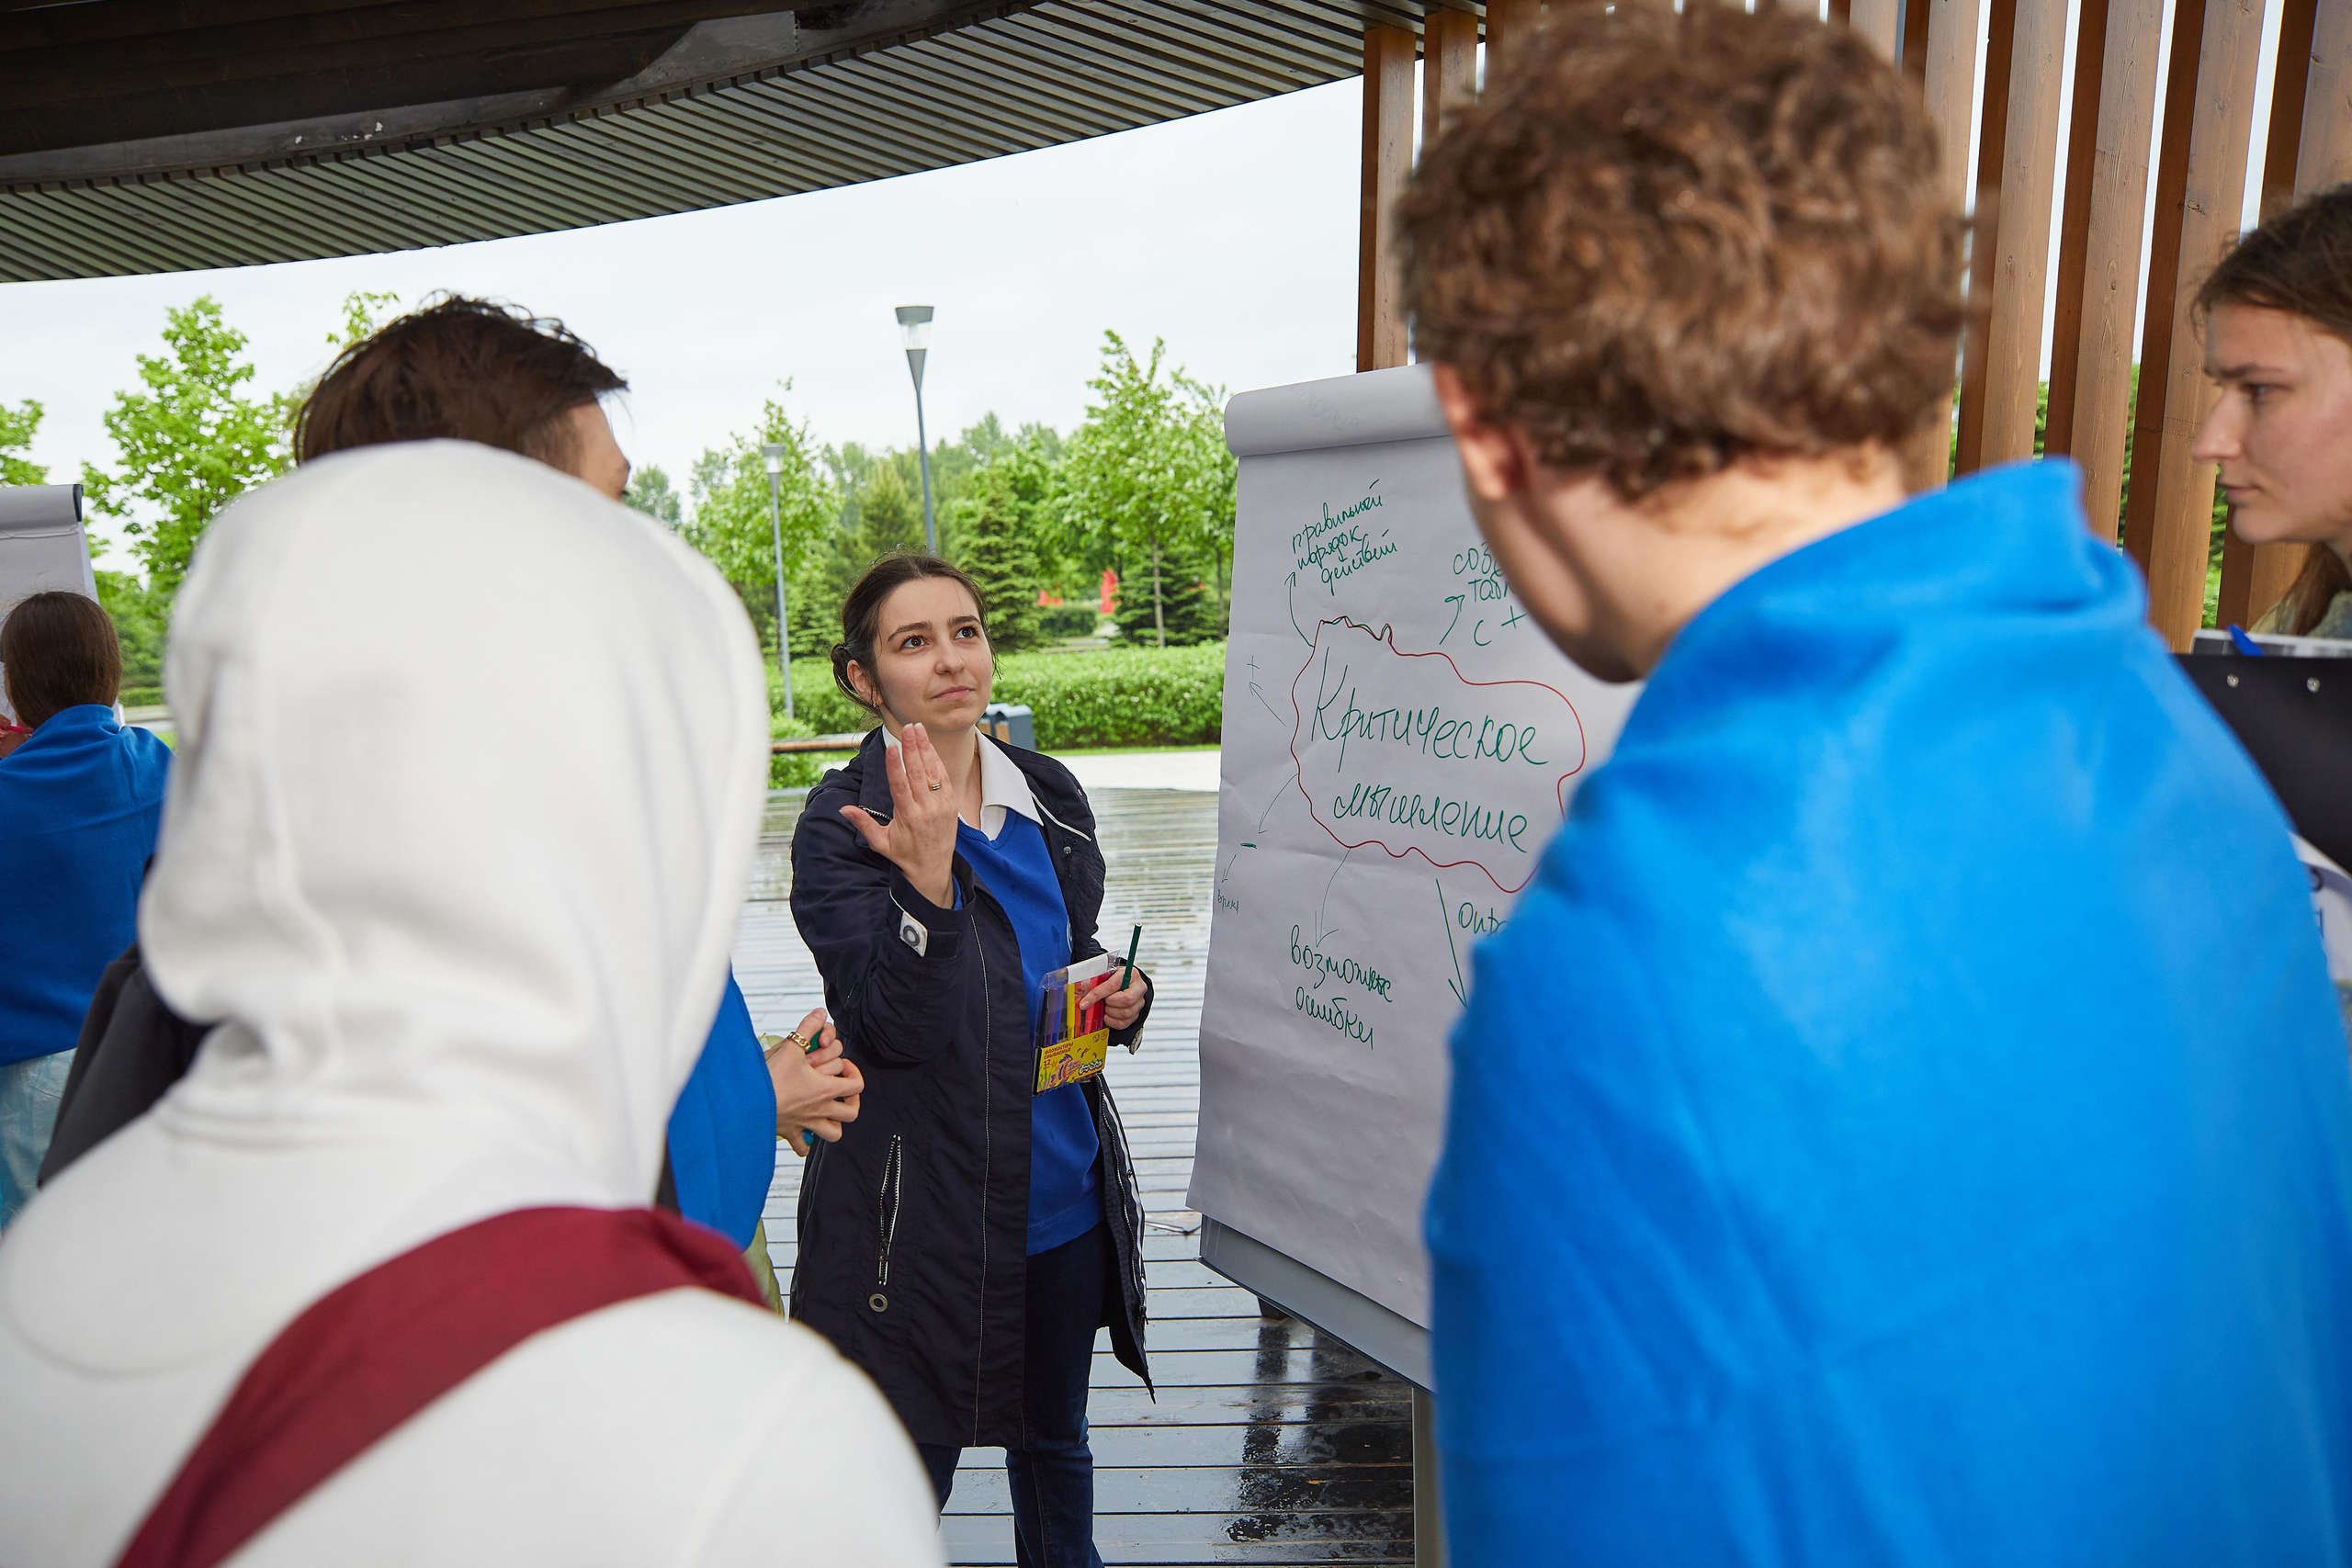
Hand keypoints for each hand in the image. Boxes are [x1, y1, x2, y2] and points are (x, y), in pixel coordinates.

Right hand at [766, 1007, 862, 1154]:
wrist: (746, 1103)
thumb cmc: (770, 1077)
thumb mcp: (791, 1048)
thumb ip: (807, 1028)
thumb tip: (820, 1012)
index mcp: (826, 1090)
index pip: (857, 1085)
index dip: (853, 1073)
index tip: (841, 1066)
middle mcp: (821, 1110)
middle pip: (851, 1112)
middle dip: (851, 1102)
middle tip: (840, 1090)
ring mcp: (806, 1124)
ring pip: (834, 1133)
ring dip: (835, 1124)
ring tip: (828, 1112)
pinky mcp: (789, 1132)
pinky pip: (802, 1147)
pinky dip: (806, 1143)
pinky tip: (803, 1133)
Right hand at [839, 723, 958, 908]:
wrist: (933, 869)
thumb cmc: (904, 855)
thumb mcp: (881, 843)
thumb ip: (863, 824)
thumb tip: (844, 809)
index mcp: (907, 816)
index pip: (900, 786)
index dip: (896, 765)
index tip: (892, 747)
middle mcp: (926, 809)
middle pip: (917, 773)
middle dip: (912, 749)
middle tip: (907, 728)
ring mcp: (941, 805)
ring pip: (932, 772)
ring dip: (926, 749)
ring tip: (918, 730)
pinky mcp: (951, 804)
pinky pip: (944, 778)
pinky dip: (937, 761)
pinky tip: (930, 746)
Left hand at [1082, 968, 1150, 1033]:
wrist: (1125, 984)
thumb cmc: (1116, 978)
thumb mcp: (1107, 974)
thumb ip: (1097, 981)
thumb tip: (1082, 990)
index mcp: (1131, 974)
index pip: (1113, 985)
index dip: (1097, 994)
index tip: (1085, 1003)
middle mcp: (1139, 988)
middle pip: (1126, 1000)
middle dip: (1109, 1003)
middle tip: (1104, 1001)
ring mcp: (1139, 1003)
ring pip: (1125, 1013)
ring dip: (1110, 1012)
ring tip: (1106, 1006)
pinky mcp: (1136, 1015)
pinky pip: (1123, 1023)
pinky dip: (1111, 1021)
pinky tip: (1108, 1014)